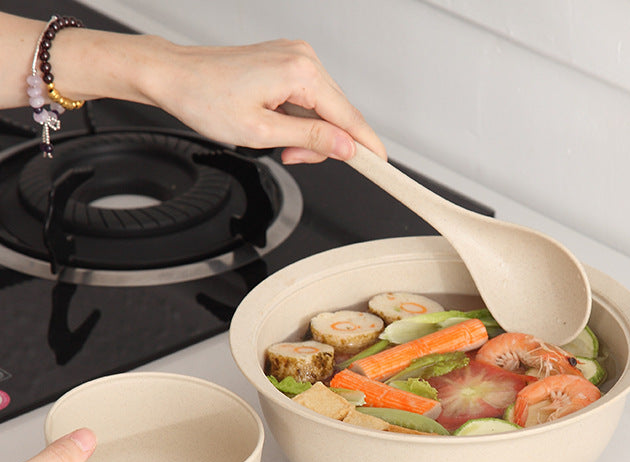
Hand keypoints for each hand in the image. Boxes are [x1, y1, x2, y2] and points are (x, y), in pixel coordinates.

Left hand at [141, 38, 386, 164]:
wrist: (175, 77)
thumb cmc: (207, 100)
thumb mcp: (263, 133)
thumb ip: (311, 140)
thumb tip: (346, 148)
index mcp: (301, 72)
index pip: (348, 117)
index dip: (365, 145)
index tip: (382, 165)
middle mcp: (303, 57)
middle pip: (338, 114)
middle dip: (323, 144)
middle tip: (291, 157)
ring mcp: (295, 56)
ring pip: (324, 108)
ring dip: (307, 133)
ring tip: (276, 141)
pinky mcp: (286, 60)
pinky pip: (308, 97)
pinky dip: (298, 119)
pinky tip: (276, 124)